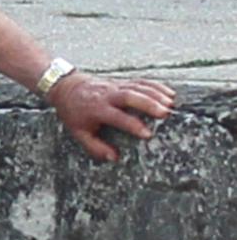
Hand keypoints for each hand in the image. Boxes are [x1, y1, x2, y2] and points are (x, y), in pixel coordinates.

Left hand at [53, 70, 175, 162]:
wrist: (68, 88)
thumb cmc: (75, 113)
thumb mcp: (78, 133)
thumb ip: (95, 147)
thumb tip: (114, 158)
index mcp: (96, 109)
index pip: (116, 117)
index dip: (132, 125)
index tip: (147, 134)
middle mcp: (107, 96)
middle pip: (129, 96)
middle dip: (148, 104)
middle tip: (165, 114)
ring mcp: (115, 86)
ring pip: (137, 87)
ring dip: (156, 94)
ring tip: (171, 105)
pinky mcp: (122, 81)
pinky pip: (141, 81)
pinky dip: (156, 86)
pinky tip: (170, 94)